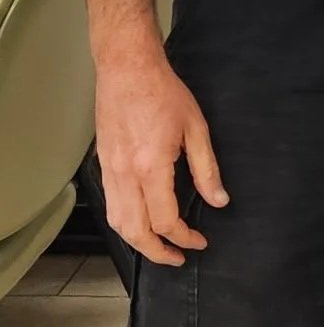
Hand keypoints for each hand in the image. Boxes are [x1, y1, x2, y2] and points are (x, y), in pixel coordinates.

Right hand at [94, 50, 227, 265]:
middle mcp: (125, 173)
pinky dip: (124, 222)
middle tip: (177, 258)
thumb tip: (219, 200)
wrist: (127, 68)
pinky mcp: (102, 163)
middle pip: (135, 231)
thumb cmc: (163, 92)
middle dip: (156, 252)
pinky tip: (140, 221)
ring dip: (137, 241)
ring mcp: (109, 170)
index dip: (184, 238)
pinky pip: (110, 204)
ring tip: (159, 246)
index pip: (165, 220)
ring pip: (117, 222)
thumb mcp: (196, 129)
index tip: (199, 242)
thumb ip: (207, 169)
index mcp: (150, 167)